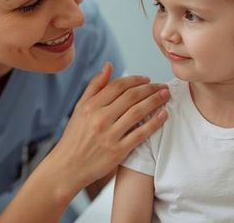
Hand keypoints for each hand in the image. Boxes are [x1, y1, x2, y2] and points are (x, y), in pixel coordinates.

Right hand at [48, 62, 168, 194]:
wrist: (67, 167)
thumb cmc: (74, 137)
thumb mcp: (80, 108)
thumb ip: (95, 86)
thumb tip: (109, 65)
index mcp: (91, 106)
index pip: (118, 86)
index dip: (136, 80)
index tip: (147, 79)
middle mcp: (100, 118)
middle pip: (131, 97)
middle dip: (150, 88)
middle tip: (162, 86)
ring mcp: (110, 135)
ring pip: (138, 112)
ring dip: (155, 101)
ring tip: (166, 96)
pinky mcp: (118, 151)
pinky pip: (141, 133)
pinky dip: (154, 122)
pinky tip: (163, 115)